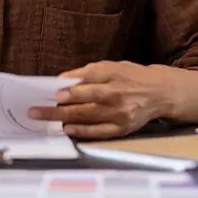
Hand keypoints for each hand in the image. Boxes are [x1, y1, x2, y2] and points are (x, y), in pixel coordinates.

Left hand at [28, 61, 193, 139]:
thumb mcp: (113, 66)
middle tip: (36, 110)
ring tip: (44, 118)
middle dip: (59, 105)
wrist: (160, 92)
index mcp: (114, 74)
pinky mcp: (122, 127)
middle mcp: (117, 93)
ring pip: (88, 116)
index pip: (90, 79)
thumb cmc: (131, 77)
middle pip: (85, 100)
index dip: (73, 87)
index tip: (56, 91)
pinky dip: (83, 131)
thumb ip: (89, 72)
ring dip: (63, 118)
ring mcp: (120, 113)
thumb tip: (63, 80)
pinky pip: (99, 131)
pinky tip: (67, 129)